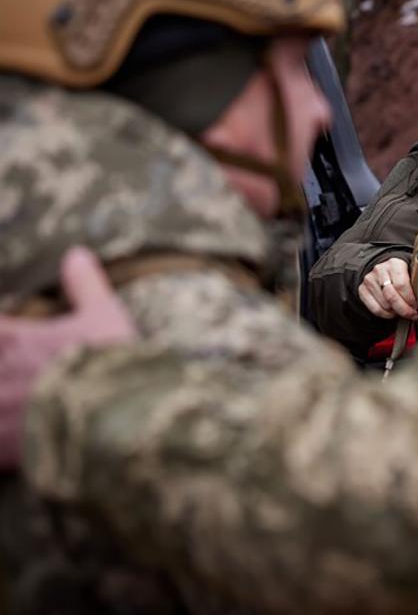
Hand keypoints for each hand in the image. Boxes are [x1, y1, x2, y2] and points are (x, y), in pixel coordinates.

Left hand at [0, 247, 134, 468]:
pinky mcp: (3, 452)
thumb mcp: (104, 315)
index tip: (5, 336)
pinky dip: (2, 443)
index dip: (0, 333)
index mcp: (13, 340)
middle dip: (0, 367)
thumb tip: (76, 254)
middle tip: (12, 370)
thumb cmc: (110, 362)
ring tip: (9, 402)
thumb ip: (85, 285)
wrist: (116, 418)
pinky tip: (10, 447)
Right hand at [358, 257, 417, 320]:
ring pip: (384, 304)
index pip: (401, 285)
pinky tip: (393, 313)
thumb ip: (417, 282)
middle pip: (391, 296)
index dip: (410, 299)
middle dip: (404, 310)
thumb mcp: (411, 272)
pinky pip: (375, 309)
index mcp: (395, 263)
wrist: (383, 268)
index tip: (417, 307)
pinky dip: (386, 315)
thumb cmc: (402, 273)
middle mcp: (380, 270)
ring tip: (403, 311)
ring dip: (396, 312)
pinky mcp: (362, 290)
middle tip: (412, 315)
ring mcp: (369, 280)